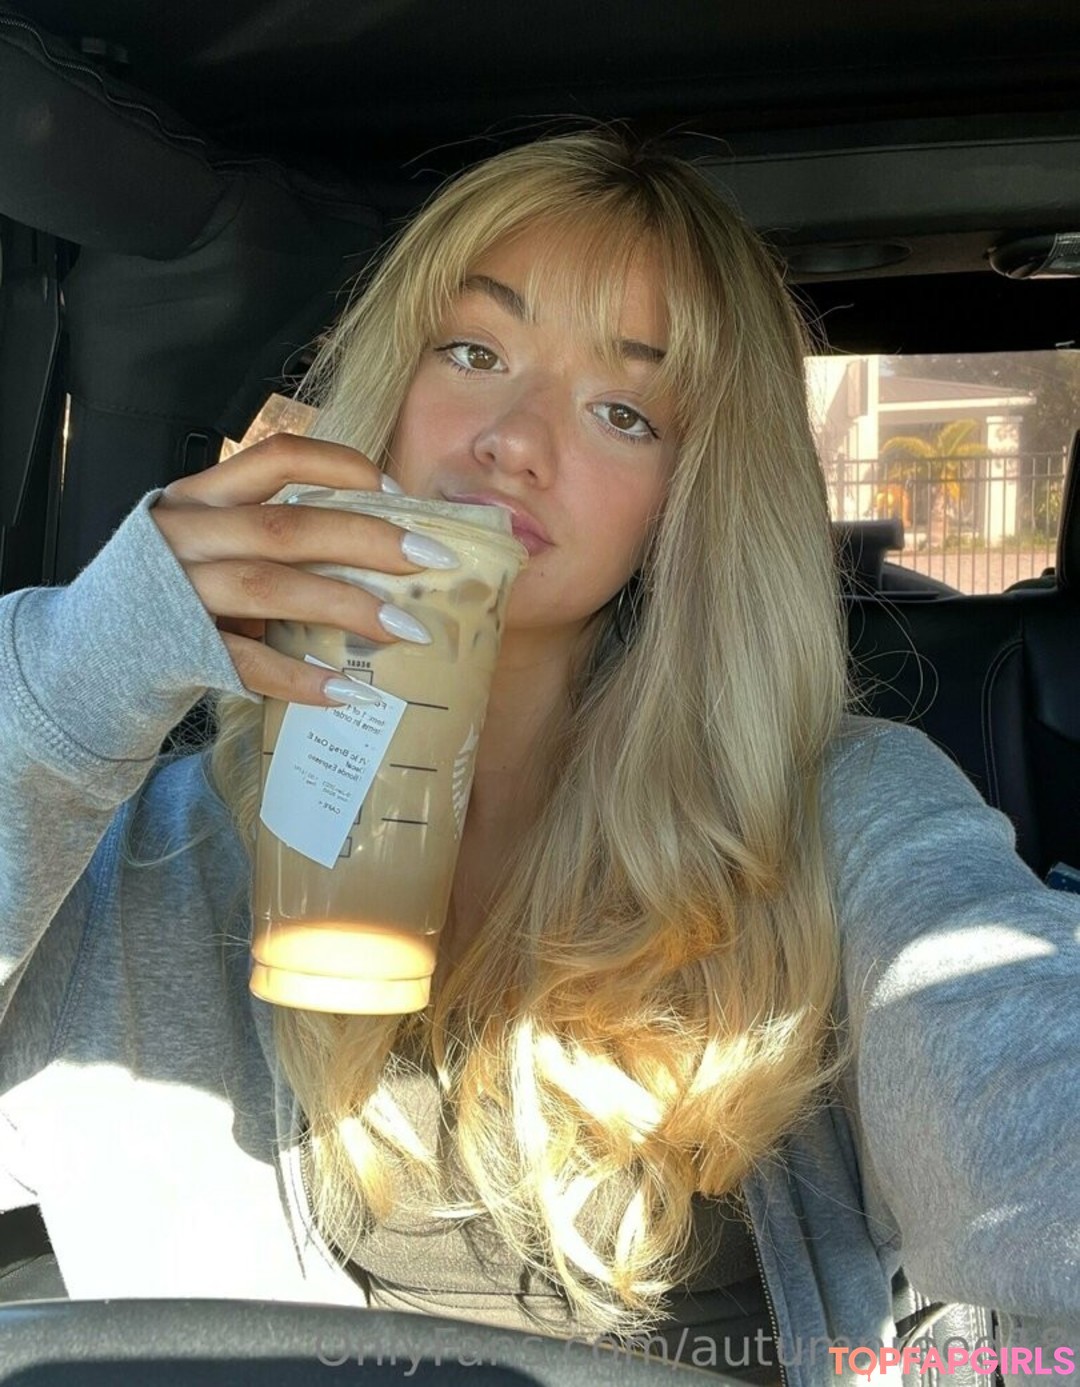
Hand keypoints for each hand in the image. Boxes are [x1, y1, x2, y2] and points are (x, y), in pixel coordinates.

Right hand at [151, 434, 454, 703]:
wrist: (85, 656)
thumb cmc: (171, 597)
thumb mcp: (212, 547)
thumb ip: (271, 540)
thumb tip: (376, 551)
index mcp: (200, 497)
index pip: (275, 457)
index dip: (341, 466)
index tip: (395, 489)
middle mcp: (184, 534)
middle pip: (287, 527)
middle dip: (368, 540)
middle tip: (432, 558)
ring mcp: (176, 592)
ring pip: (270, 588)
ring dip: (346, 606)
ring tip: (406, 629)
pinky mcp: (172, 650)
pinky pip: (246, 663)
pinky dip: (301, 678)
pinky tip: (348, 691)